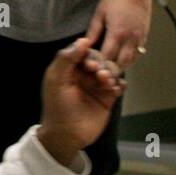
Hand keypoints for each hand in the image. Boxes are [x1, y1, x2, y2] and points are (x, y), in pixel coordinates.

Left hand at [37, 37, 121, 165]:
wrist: (68, 134)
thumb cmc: (58, 106)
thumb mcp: (56, 80)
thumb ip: (66, 59)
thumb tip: (82, 40)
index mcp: (69, 68)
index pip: (83, 52)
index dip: (89, 55)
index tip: (90, 65)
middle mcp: (83, 74)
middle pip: (100, 60)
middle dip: (102, 65)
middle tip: (99, 76)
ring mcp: (96, 86)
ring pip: (111, 71)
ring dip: (111, 74)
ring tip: (106, 84)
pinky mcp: (107, 97)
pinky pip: (118, 85)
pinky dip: (119, 84)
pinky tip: (114, 90)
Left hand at [84, 0, 154, 71]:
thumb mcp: (99, 14)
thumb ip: (93, 31)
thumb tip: (85, 45)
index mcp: (117, 33)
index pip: (107, 57)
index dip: (99, 64)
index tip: (90, 67)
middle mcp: (131, 38)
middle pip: (121, 63)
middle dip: (110, 70)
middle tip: (100, 73)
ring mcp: (140, 38)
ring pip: (132, 61)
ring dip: (121, 66)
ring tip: (109, 69)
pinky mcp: (145, 36)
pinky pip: (139, 54)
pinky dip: (130, 59)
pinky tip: (121, 59)